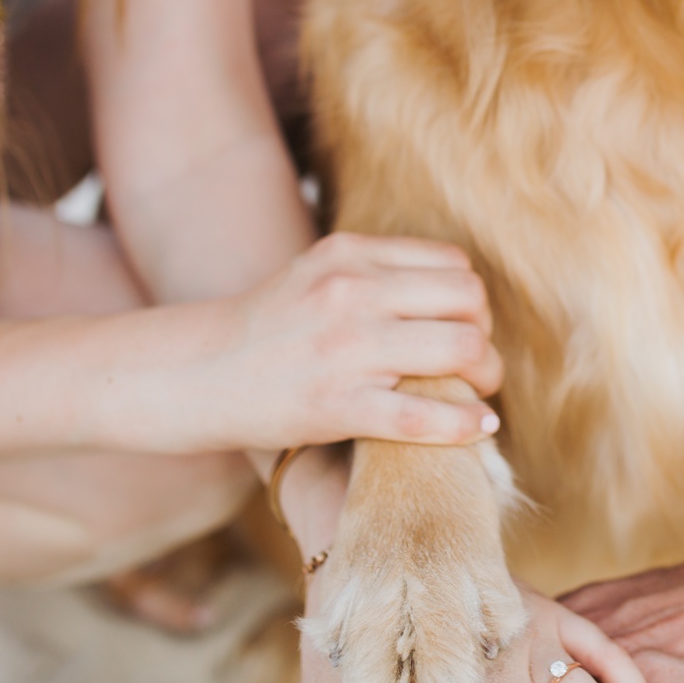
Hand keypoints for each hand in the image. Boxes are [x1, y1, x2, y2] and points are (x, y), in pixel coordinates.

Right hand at [193, 233, 503, 451]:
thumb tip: (453, 289)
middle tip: (477, 363)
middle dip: (485, 334)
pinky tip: (479, 427)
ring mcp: (346, 349)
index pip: (453, 265)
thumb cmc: (268, 328)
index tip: (464, 326)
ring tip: (478, 392)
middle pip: (469, 300)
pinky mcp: (337, 406)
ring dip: (485, 375)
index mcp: (351, 255)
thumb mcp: (317, 272)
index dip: (471, 300)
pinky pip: (424, 415)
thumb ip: (377, 271)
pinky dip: (465, 423)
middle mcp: (352, 292)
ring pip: (462, 349)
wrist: (198, 375)